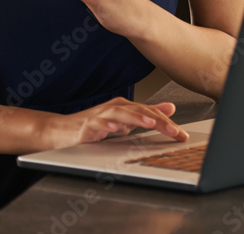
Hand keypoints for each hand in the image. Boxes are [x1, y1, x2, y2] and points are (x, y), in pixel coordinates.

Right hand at [42, 97, 189, 148]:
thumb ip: (146, 114)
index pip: (151, 113)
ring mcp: (101, 115)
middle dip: (159, 121)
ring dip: (136, 117)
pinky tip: (115, 129)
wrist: (61, 131)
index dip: (168, 123)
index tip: (182, 135)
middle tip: (175, 131)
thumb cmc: (93, 126)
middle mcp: (115, 108)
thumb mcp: (124, 121)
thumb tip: (169, 108)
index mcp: (126, 108)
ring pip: (121, 113)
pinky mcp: (87, 124)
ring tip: (150, 123)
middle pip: (140, 111)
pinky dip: (107, 125)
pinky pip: (98, 123)